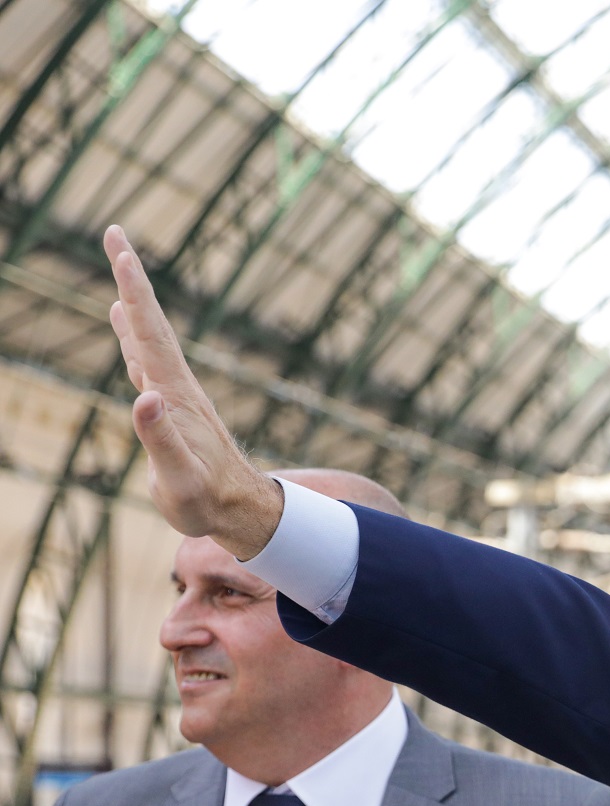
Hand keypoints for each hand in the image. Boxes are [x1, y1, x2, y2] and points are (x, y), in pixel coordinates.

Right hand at [104, 225, 282, 557]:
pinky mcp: (173, 409)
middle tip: (115, 234)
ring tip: (120, 272)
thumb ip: (161, 439)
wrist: (238, 512)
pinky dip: (134, 337)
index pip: (149, 331)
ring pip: (149, 339)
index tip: (122, 247)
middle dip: (131, 278)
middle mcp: (175, 386)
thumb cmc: (205, 501)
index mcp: (173, 394)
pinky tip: (125, 328)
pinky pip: (147, 362)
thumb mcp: (180, 478)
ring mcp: (175, 395)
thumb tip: (145, 395)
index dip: (134, 289)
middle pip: (151, 323)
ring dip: (133, 304)